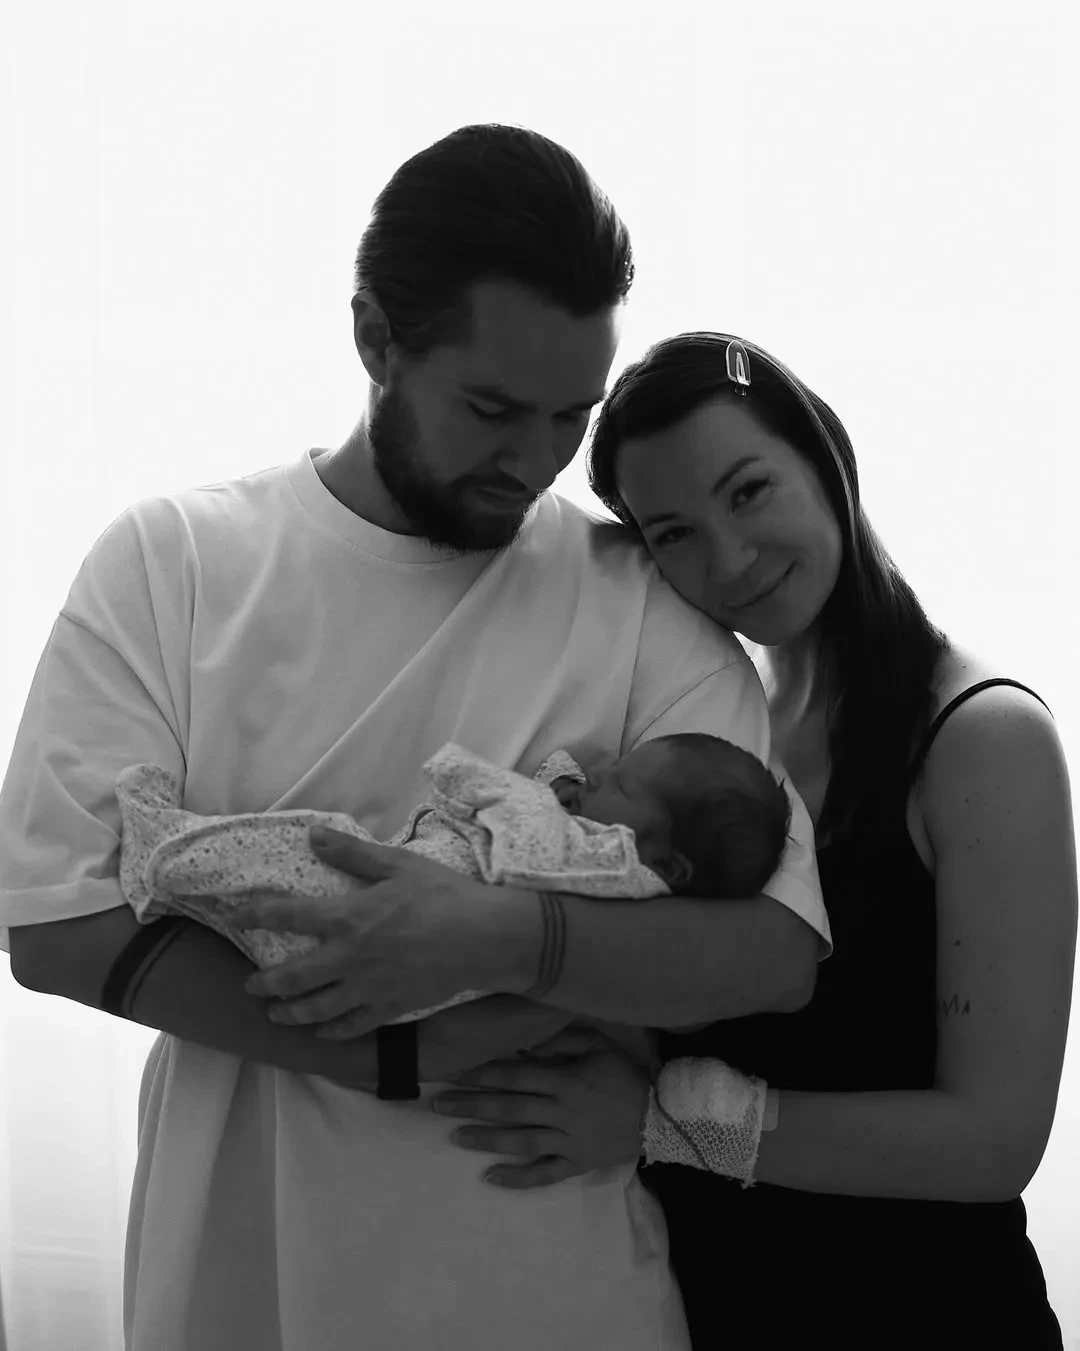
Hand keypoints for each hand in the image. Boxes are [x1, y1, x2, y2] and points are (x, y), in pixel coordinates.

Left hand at [230, 828, 527, 1038]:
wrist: (484, 938)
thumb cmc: (443, 894)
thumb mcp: (398, 864)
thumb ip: (353, 853)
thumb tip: (313, 836)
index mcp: (348, 917)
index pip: (287, 916)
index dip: (256, 915)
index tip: (235, 916)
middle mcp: (349, 958)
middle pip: (292, 978)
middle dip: (265, 984)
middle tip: (250, 987)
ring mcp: (367, 988)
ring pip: (316, 1010)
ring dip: (290, 1014)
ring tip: (276, 1015)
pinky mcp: (389, 1008)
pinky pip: (351, 1027)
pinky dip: (331, 1032)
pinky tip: (322, 1033)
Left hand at [430, 1024, 650, 1188]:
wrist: (661, 1117)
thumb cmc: (625, 1075)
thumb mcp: (599, 1045)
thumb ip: (563, 1040)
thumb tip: (527, 1043)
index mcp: (565, 1081)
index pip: (515, 1076)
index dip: (482, 1073)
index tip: (454, 1072)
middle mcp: (562, 1112)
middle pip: (509, 1108)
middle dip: (471, 1105)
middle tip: (438, 1105)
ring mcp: (568, 1141)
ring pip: (520, 1141)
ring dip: (486, 1139)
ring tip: (455, 1136)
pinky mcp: (577, 1164)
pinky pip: (544, 1174)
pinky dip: (517, 1178)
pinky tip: (490, 1178)